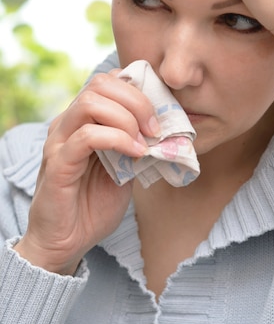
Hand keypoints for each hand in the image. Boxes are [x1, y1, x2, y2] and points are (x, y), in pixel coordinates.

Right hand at [14, 71, 157, 274]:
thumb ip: (137, 144)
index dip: (137, 89)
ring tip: (144, 141)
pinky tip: (135, 154)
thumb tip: (165, 128)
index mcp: (83, 120)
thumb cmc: (94, 203)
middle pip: (100, 84)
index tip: (159, 113)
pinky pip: (86, 137)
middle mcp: (67, 124)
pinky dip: (117, 139)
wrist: (68, 242)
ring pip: (90, 102)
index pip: (107, 81)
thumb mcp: (125, 167)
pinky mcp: (58, 164)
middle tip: (155, 127)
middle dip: (136, 100)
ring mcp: (59, 142)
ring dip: (126, 117)